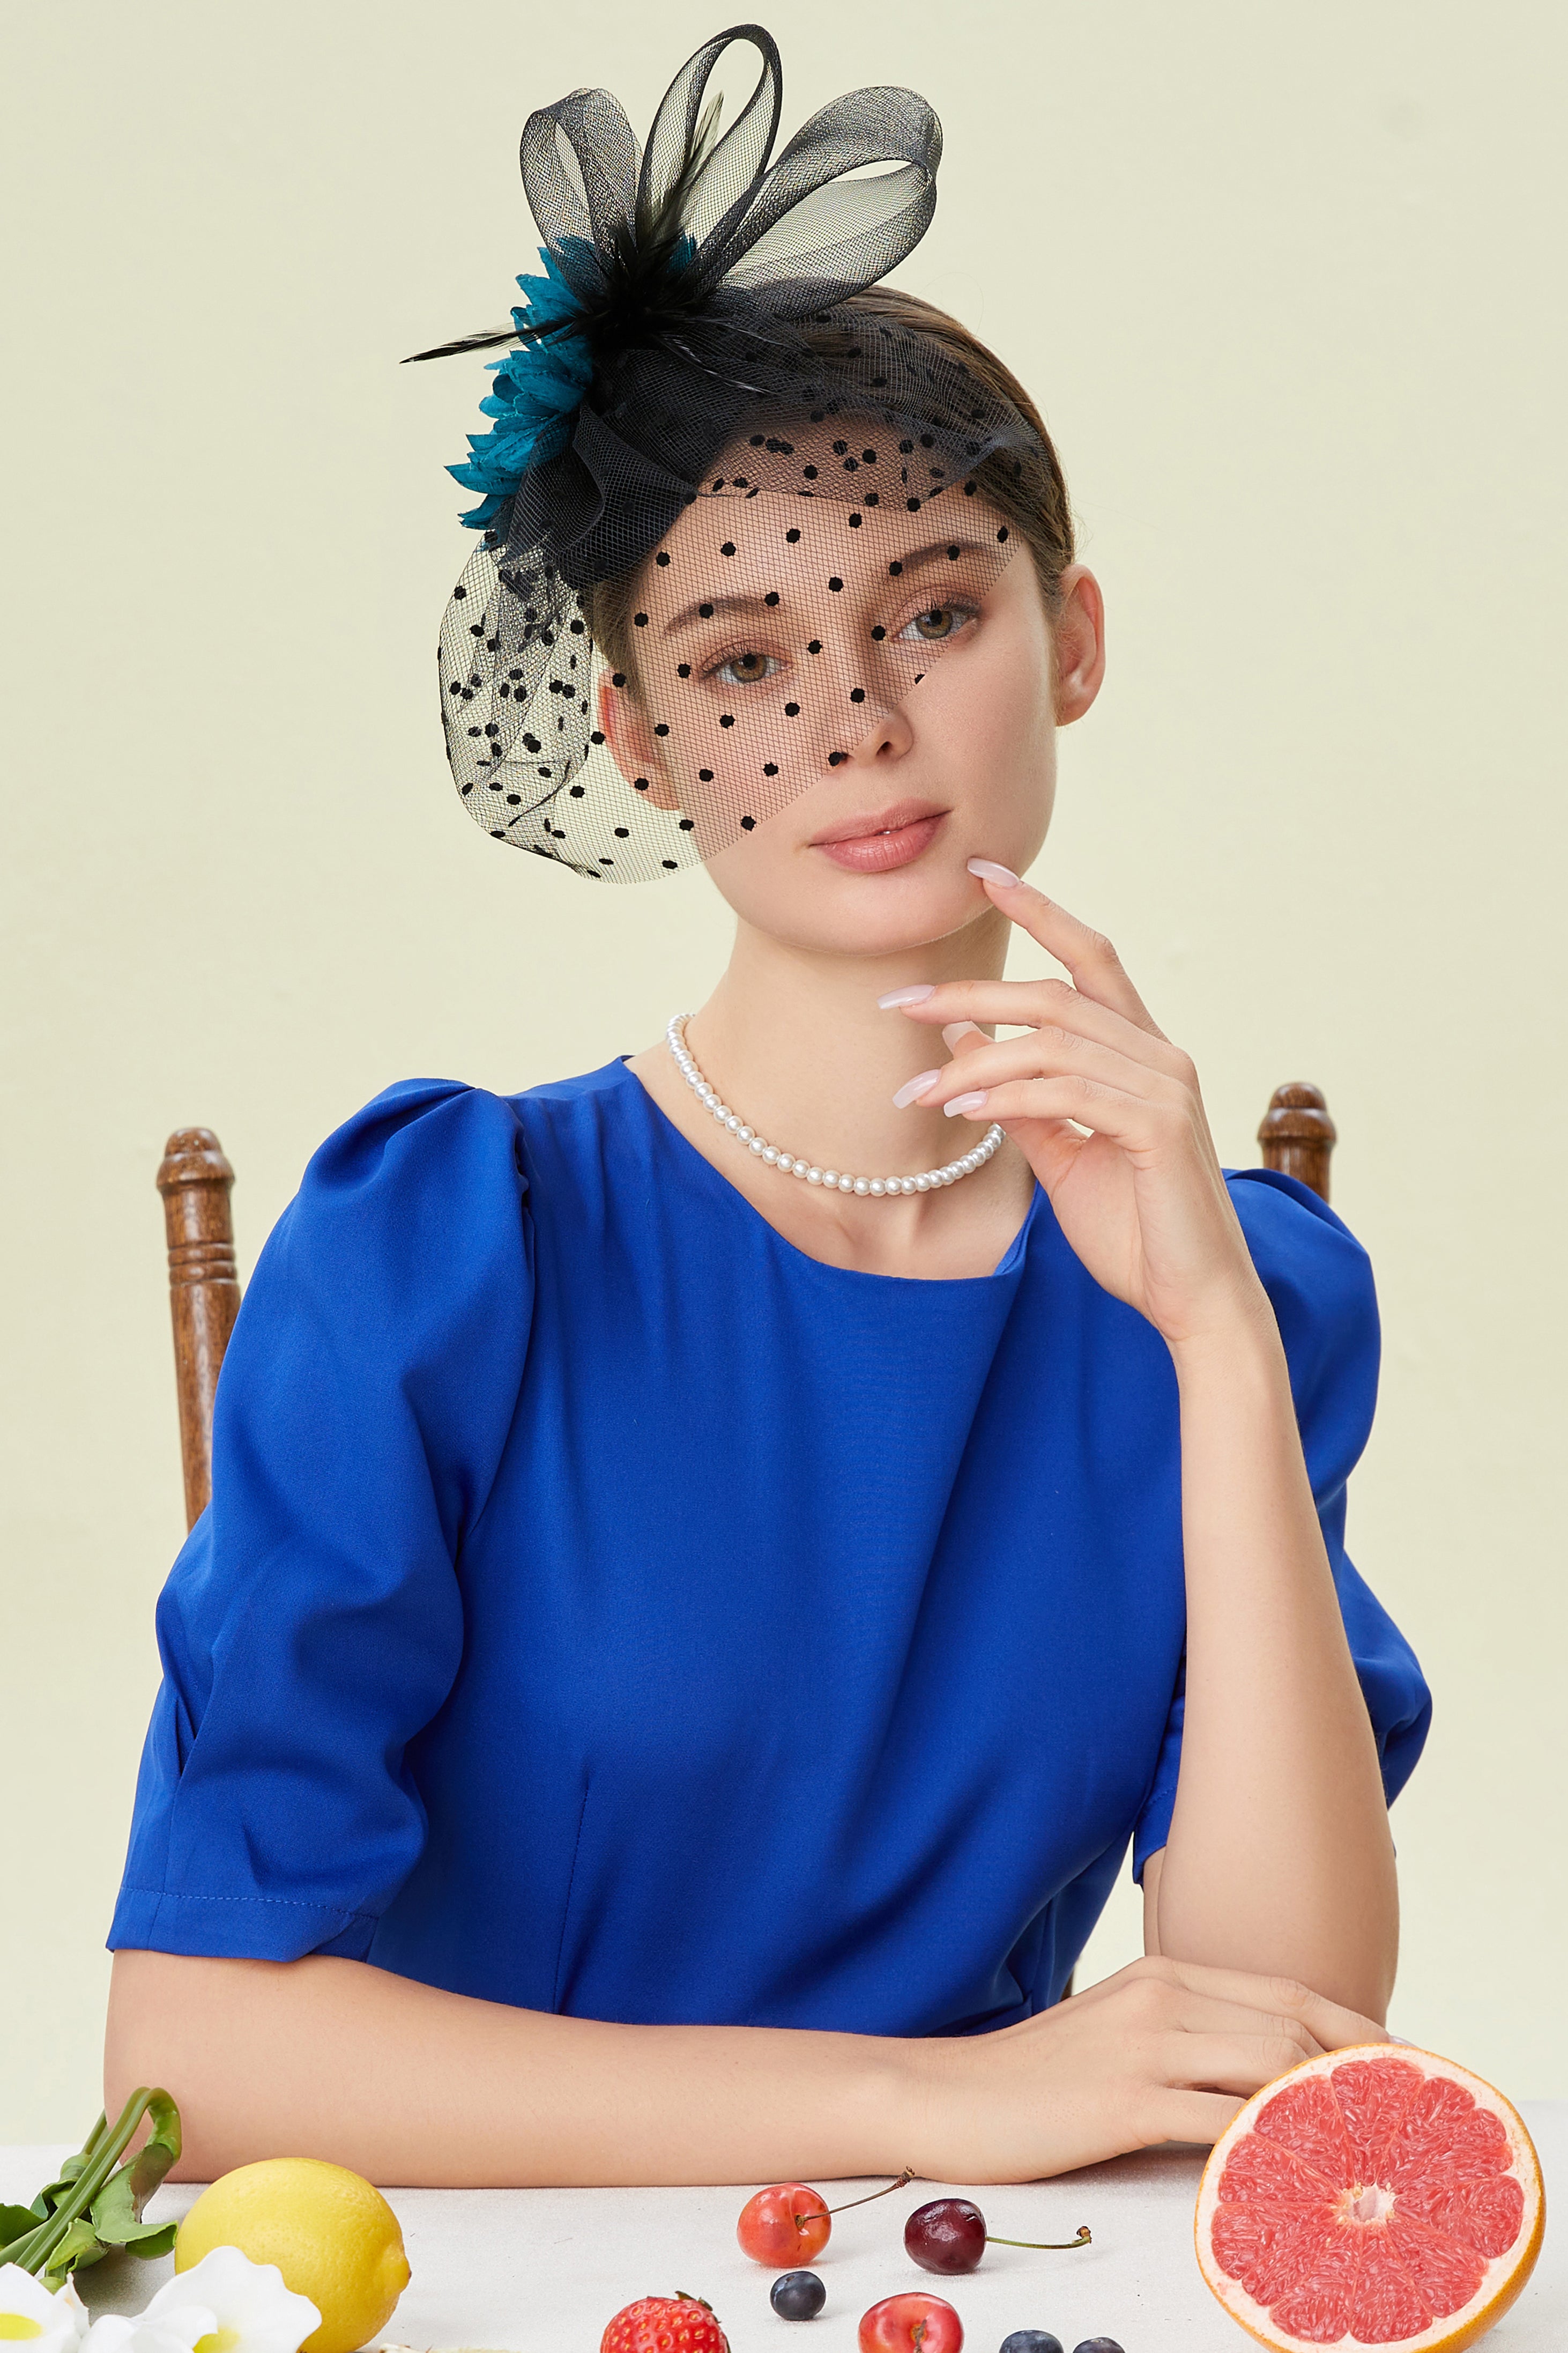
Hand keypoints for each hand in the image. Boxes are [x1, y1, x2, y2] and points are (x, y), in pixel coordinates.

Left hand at [887, 873, 1268, 1348]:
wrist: (1190, 1298)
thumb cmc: (1131, 1230)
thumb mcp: (1062, 1154)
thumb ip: (1020, 1097)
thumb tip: (963, 1040)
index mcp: (1141, 1052)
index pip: (1089, 958)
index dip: (1040, 908)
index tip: (981, 872)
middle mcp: (1160, 1055)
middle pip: (1054, 995)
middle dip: (971, 992)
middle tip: (899, 1004)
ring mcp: (1165, 1087)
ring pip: (1052, 1042)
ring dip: (974, 1063)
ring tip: (919, 1094)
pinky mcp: (1160, 1126)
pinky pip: (1067, 1093)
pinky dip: (1008, 1097)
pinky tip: (964, 1113)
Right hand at [901, 1954, 1388, 2182]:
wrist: (944, 2095)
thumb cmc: (1034, 2078)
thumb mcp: (1117, 2033)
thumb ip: (1185, 2037)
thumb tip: (1260, 2076)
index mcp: (1163, 1972)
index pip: (1288, 1992)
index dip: (1355, 2027)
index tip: (1399, 2067)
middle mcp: (1161, 1995)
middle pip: (1293, 2024)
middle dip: (1359, 2070)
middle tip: (1400, 2118)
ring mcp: (1142, 2044)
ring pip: (1269, 2065)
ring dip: (1326, 2110)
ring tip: (1363, 2152)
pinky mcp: (1121, 2099)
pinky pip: (1220, 2121)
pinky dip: (1268, 2145)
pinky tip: (1293, 2173)